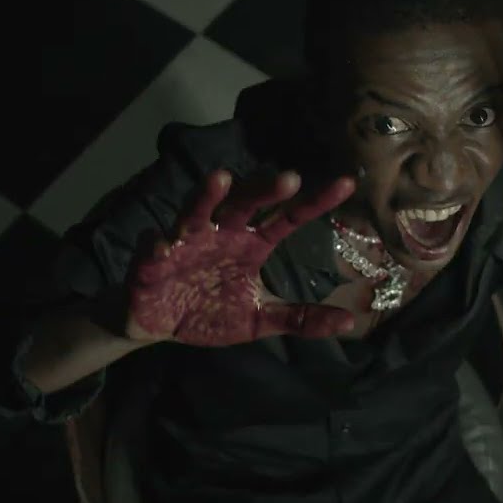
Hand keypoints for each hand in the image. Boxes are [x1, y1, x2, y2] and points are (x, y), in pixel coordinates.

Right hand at [125, 170, 356, 345]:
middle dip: (264, 188)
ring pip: (196, 211)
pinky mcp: (152, 260)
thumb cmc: (209, 311)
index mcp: (251, 244)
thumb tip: (350, 320)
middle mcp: (222, 233)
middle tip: (289, 178)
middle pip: (245, 202)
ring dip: (206, 196)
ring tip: (219, 179)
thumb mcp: (259, 320)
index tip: (347, 184)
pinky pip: (155, 247)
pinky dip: (159, 244)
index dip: (316, 202)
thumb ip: (299, 319)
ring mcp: (186, 241)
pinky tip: (164, 245)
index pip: (289, 218)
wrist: (158, 324)